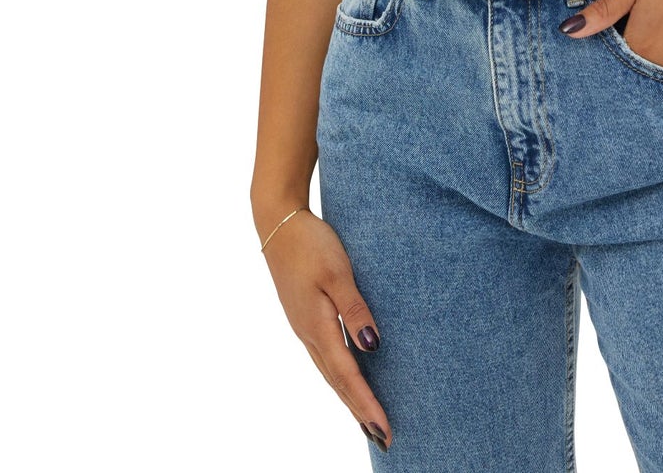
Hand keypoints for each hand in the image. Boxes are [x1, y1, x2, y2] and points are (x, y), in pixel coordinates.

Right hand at [258, 207, 392, 452]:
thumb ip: (355, 309)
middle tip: (383, 437)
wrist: (279, 225)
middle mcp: (309, 334)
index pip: (347, 375)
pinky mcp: (305, 317)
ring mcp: (305, 327)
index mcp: (317, 327)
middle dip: (359, 410)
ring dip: (349, 397)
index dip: (366, 404)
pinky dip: (339, 376)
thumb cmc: (311, 244)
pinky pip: (325, 357)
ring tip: (367, 419)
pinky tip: (347, 377)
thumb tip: (372, 347)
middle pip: (338, 382)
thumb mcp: (338, 272)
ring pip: (330, 372)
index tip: (383, 430)